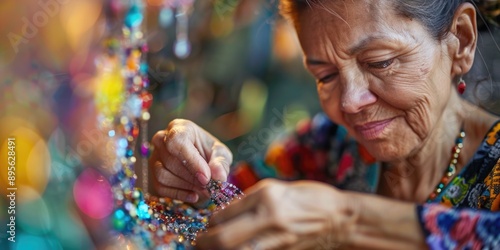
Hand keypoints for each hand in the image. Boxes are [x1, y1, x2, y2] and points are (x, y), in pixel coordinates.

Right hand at [150, 119, 231, 203]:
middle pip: (171, 161)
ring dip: (185, 186)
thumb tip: (218, 176)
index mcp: (179, 128)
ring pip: (163, 175)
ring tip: (203, 189)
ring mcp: (154, 157)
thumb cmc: (211, 154)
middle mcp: (162, 139)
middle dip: (192, 177)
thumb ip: (221, 163)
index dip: (191, 161)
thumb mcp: (221, 154)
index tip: (206, 178)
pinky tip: (194, 195)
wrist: (202, 165)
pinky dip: (179, 194)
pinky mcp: (152, 174)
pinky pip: (160, 187)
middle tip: (209, 187)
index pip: (177, 142)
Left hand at [197, 179, 355, 249]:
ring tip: (213, 248)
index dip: (209, 223)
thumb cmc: (308, 198)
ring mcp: (277, 239)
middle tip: (199, 243)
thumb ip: (248, 201)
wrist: (340, 218)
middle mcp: (269, 217)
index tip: (206, 225)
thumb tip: (223, 214)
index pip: (224, 214)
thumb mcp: (276, 189)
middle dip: (205, 243)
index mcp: (265, 196)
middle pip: (224, 239)